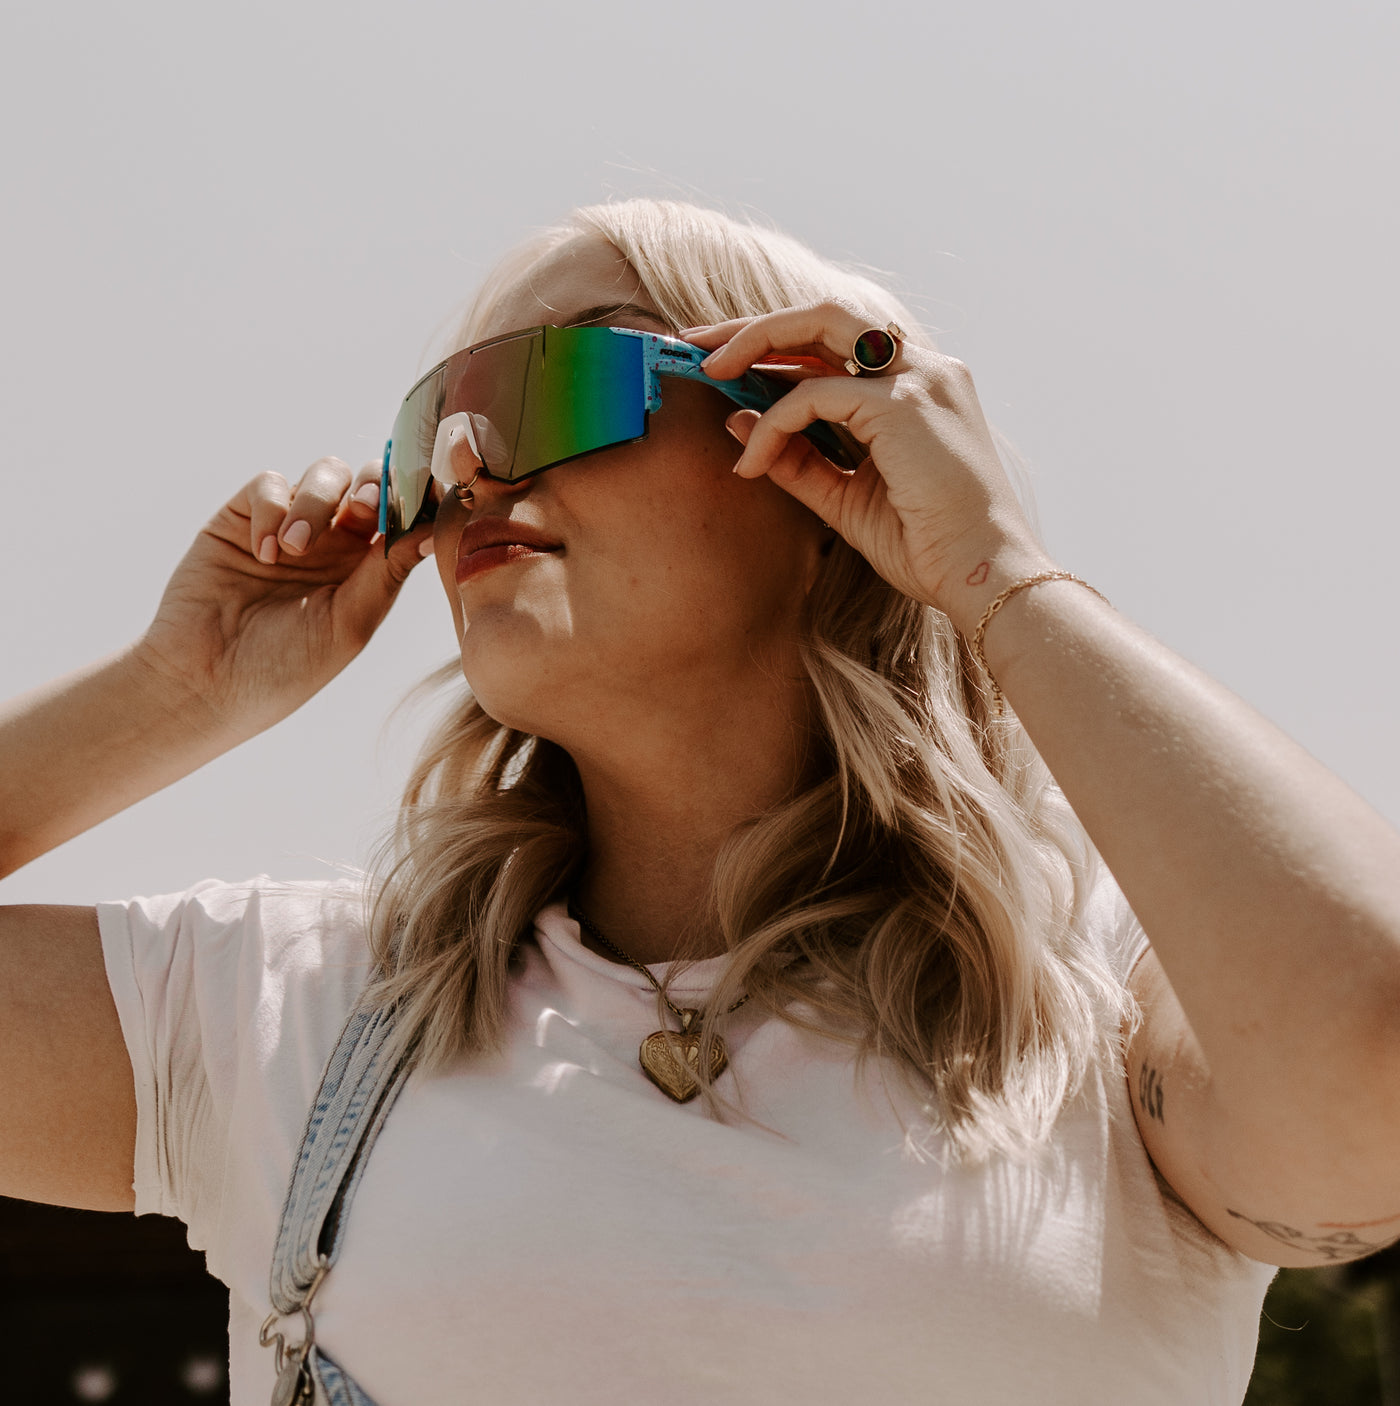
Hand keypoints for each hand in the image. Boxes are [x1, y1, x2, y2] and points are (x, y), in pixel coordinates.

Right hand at [135, 457, 433, 741]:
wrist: (205, 683)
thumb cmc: (285, 668)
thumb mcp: (348, 623)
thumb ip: (387, 573)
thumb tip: (435, 532)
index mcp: (371, 570)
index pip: (405, 519)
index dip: (418, 500)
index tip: (428, 494)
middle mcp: (336, 544)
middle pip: (371, 483)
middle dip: (376, 484)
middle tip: (365, 508)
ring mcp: (291, 526)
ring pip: (326, 475)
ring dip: (318, 502)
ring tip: (295, 549)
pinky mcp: (242, 519)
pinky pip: (269, 485)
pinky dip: (272, 509)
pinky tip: (264, 555)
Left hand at [683, 302, 1056, 632]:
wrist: (984, 577)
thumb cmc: (928, 546)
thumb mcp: (847, 498)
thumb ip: (795, 460)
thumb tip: (735, 423)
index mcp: (919, 387)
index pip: (839, 344)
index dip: (779, 347)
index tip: (726, 365)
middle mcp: (923, 369)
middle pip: (826, 314)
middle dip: (757, 323)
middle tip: (699, 344)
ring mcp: (918, 379)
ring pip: (821, 324)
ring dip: (757, 340)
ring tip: (710, 371)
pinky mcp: (903, 405)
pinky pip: (813, 395)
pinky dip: (774, 422)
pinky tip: (752, 460)